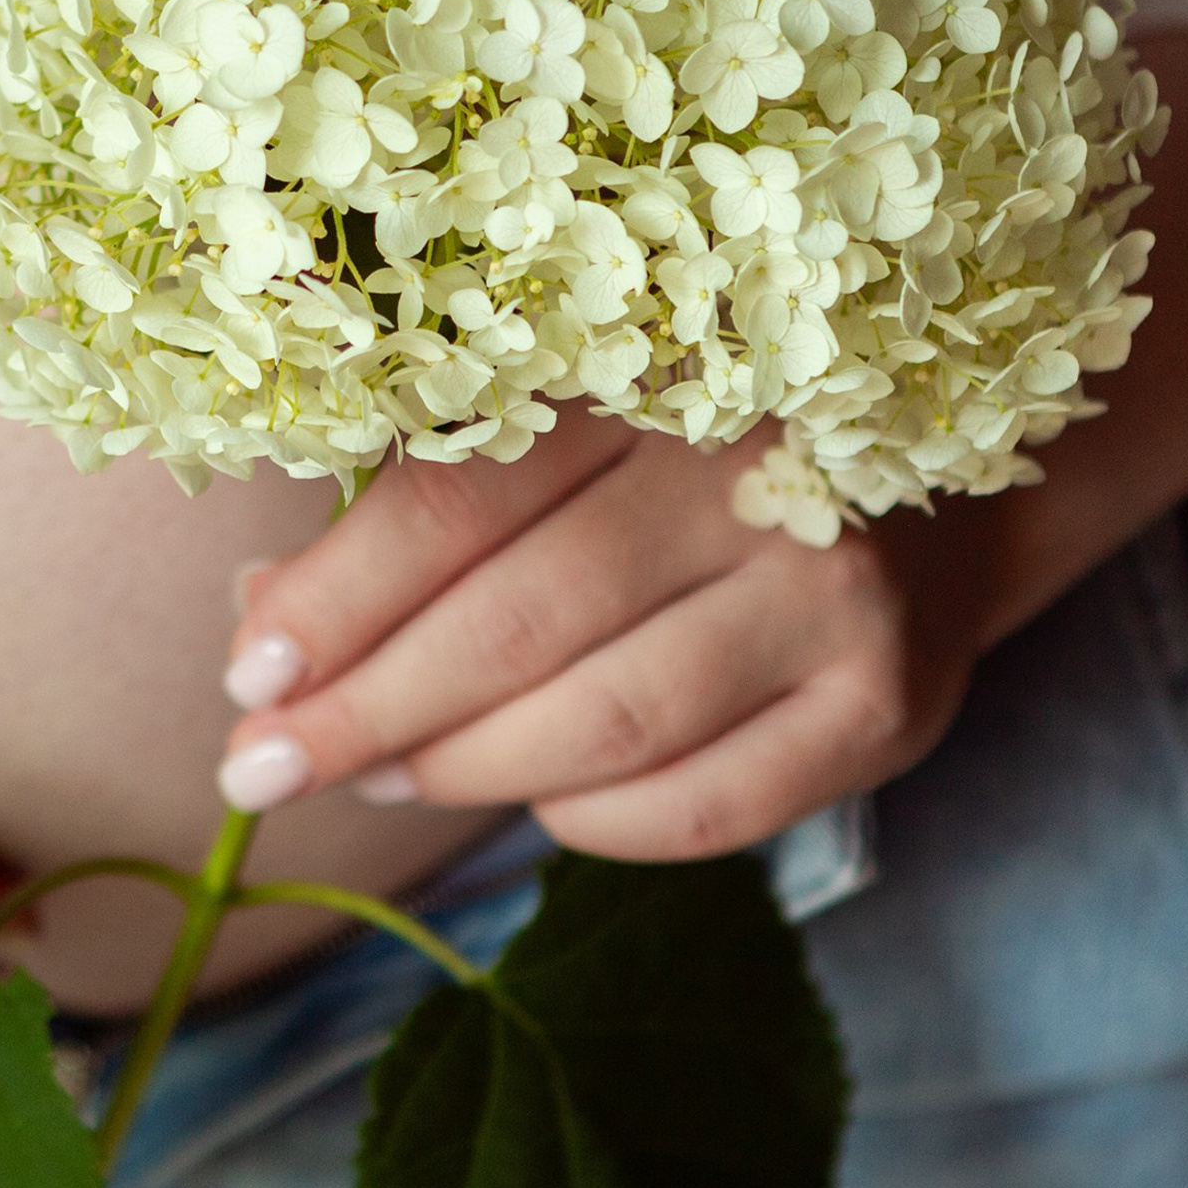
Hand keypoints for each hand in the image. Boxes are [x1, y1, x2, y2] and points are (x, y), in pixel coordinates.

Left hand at [215, 420, 986, 860]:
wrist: (940, 474)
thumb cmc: (691, 448)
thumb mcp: (557, 427)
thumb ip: (412, 508)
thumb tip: (260, 627)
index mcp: (649, 364)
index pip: (456, 503)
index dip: (334, 600)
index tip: (246, 679)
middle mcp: (756, 469)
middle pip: (517, 624)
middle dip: (366, 713)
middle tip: (262, 769)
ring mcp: (836, 592)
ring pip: (604, 724)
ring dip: (461, 770)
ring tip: (374, 778)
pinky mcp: (888, 705)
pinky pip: (703, 807)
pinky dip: (590, 822)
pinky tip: (532, 799)